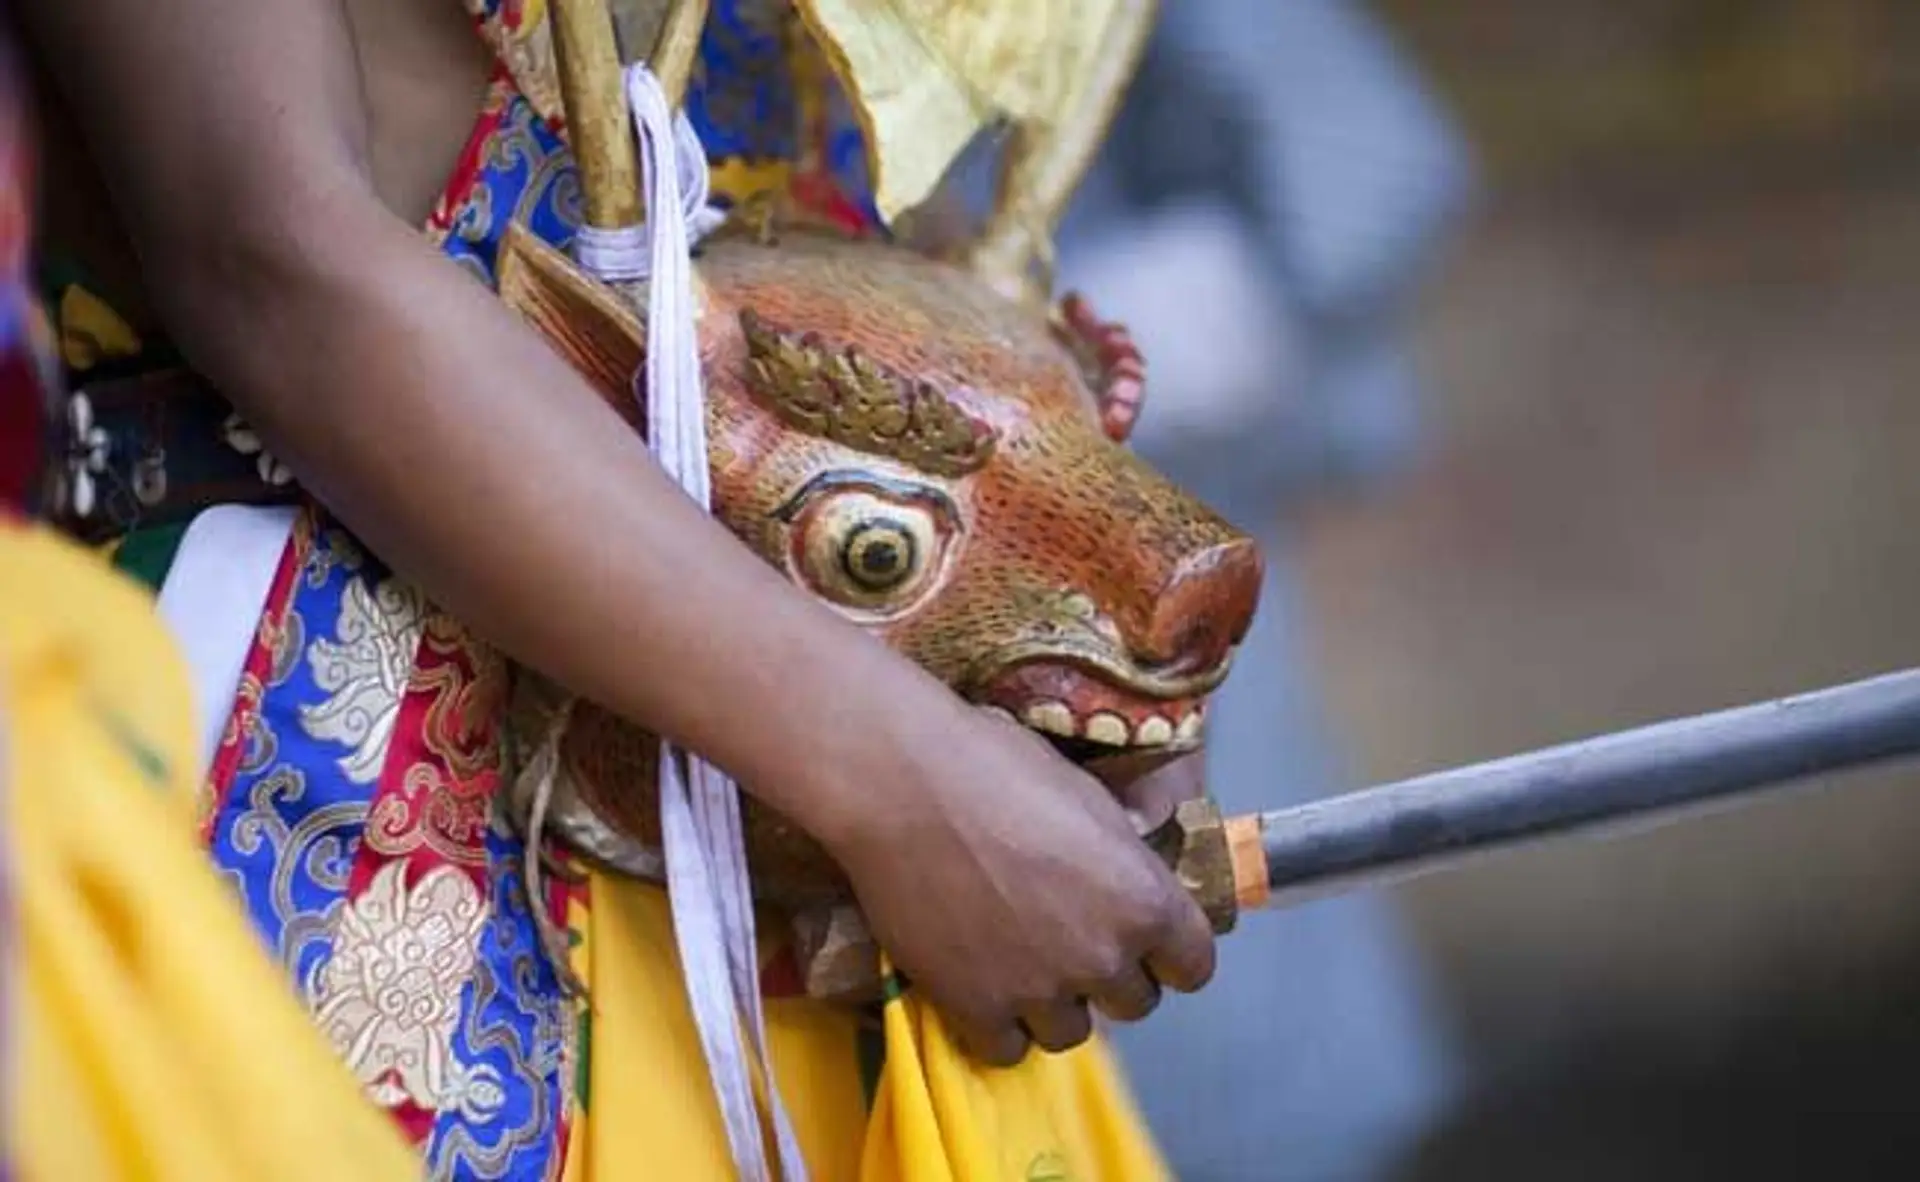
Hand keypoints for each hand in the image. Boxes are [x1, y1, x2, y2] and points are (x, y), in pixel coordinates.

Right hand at [826, 704, 1216, 1065]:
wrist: (901, 784)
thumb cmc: (995, 765)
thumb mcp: (1085, 796)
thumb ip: (1118, 855)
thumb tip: (1127, 867)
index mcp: (1145, 899)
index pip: (1193, 965)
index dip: (1169, 953)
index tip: (1145, 942)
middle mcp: (1103, 955)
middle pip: (1134, 1002)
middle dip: (1108, 974)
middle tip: (1067, 938)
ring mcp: (1039, 989)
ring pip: (1070, 1032)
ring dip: (1052, 1004)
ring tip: (1018, 962)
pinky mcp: (976, 1008)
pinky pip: (1007, 1048)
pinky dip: (997, 1023)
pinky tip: (979, 984)